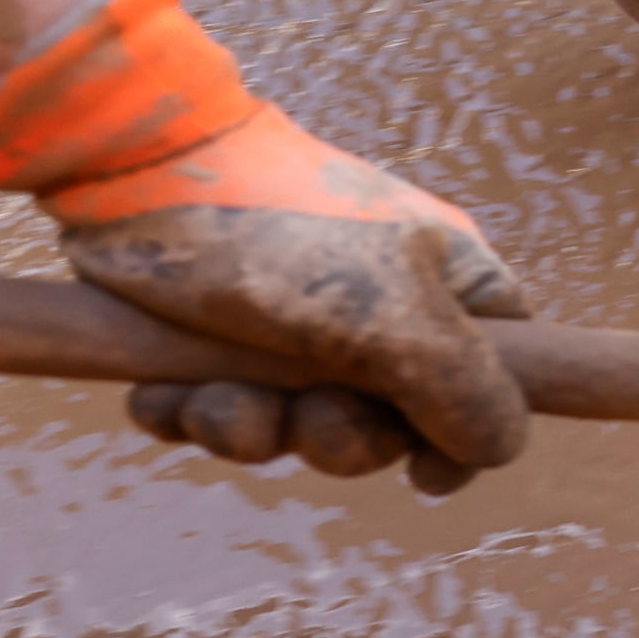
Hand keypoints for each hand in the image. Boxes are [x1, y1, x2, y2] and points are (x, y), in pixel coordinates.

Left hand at [0, 0, 536, 493]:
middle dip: (333, 437)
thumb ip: (465, 389)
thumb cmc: (284, 229)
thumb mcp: (394, 314)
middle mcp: (375, 311)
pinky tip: (168, 387)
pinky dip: (188, 416)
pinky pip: (214, 416)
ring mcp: (289, 328)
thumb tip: (501, 450)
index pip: (494, 379)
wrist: (137, 167)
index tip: (420, 470)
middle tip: (303, 409)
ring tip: (213, 394)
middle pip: (385, 427)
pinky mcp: (208, 340)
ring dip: (249, 430)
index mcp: (444, 285)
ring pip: (290, 430)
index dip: (465, 434)